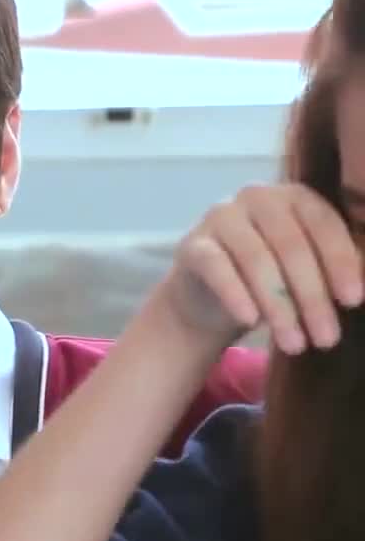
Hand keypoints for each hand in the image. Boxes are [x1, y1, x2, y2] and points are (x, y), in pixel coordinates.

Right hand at [159, 183, 362, 354]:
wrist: (210, 294)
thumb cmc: (274, 278)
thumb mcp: (308, 269)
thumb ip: (334, 268)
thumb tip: (361, 292)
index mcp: (295, 196)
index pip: (323, 224)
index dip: (340, 263)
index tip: (353, 301)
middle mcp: (257, 197)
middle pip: (290, 245)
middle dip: (311, 296)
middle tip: (326, 339)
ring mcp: (220, 217)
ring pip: (255, 259)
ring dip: (278, 305)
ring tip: (293, 343)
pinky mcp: (193, 244)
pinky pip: (217, 268)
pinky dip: (236, 295)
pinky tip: (250, 322)